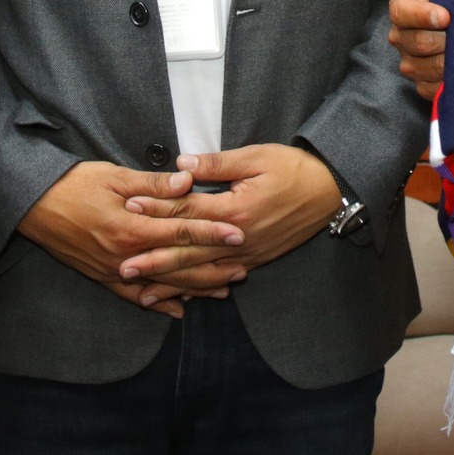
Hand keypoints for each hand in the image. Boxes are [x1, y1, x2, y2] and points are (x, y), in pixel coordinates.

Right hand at [18, 162, 245, 317]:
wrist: (33, 205)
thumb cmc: (74, 184)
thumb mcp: (114, 175)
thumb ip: (153, 184)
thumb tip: (187, 182)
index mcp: (132, 227)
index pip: (182, 232)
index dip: (213, 234)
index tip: (239, 235)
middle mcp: (126, 255)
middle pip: (178, 265)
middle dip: (213, 268)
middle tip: (244, 269)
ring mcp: (114, 270)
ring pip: (162, 285)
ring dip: (194, 288)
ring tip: (223, 289)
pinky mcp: (102, 276)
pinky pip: (134, 295)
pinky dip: (158, 303)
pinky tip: (178, 310)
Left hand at [117, 145, 340, 283]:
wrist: (331, 190)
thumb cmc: (293, 168)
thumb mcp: (256, 157)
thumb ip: (217, 164)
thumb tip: (182, 163)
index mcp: (234, 210)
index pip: (186, 210)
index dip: (156, 208)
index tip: (128, 208)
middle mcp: (238, 238)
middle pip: (188, 252)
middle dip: (154, 262)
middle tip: (122, 269)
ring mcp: (247, 253)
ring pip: (202, 273)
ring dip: (172, 285)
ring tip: (142, 296)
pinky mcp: (256, 259)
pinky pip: (222, 278)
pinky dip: (200, 289)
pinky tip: (182, 298)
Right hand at [388, 0, 453, 99]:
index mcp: (403, 5)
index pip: (401, 12)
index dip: (423, 15)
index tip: (447, 16)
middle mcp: (399, 35)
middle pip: (416, 43)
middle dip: (445, 40)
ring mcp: (407, 60)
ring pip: (422, 67)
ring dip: (449, 61)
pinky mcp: (419, 82)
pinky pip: (427, 87)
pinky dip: (446, 81)